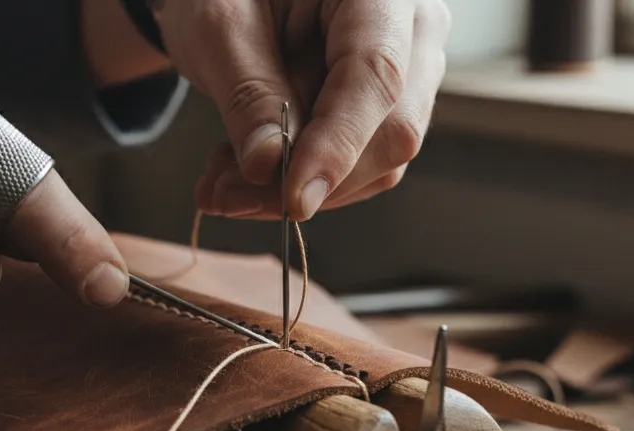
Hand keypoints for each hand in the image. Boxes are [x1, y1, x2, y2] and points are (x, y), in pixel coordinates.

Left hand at [154, 0, 450, 219]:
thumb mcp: (221, 28)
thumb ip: (249, 94)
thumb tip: (269, 166)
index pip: (376, 76)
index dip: (338, 145)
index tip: (295, 199)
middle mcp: (413, 27)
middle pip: (390, 130)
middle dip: (310, 178)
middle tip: (228, 194)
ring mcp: (410, 71)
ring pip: (378, 161)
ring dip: (297, 187)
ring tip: (224, 182)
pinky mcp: (387, 109)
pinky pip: (360, 165)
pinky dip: (300, 181)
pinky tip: (246, 174)